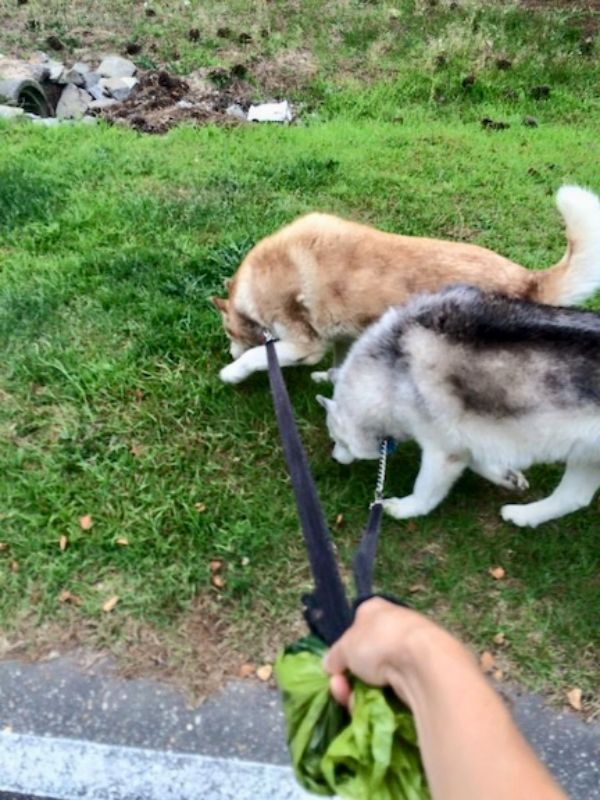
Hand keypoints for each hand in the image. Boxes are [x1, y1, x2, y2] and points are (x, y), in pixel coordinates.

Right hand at [322, 597, 461, 706]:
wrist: (422, 663)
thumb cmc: (379, 642)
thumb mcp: (344, 647)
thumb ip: (334, 656)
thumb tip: (329, 666)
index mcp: (375, 610)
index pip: (355, 628)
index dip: (343, 649)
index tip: (335, 667)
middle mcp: (393, 627)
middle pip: (364, 658)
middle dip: (348, 677)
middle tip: (339, 688)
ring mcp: (409, 652)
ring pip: (377, 678)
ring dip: (358, 691)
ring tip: (351, 699)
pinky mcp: (421, 676)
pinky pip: (393, 690)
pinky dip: (378, 700)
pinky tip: (370, 706)